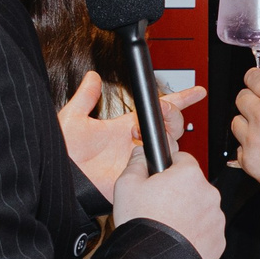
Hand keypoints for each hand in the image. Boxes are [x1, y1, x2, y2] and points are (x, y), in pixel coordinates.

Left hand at [57, 72, 204, 200]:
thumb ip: (85, 97)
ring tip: (138, 130)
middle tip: (161, 108)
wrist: (62, 181)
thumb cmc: (64, 156)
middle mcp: (136, 143)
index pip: (156, 112)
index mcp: (124, 128)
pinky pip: (163, 167)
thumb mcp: (72, 120)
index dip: (179, 100)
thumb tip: (92, 77)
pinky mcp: (142, 176)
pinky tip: (149, 151)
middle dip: (173, 113)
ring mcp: (141, 159)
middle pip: (171, 126)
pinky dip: (162, 157)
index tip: (197, 92)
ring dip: (162, 132)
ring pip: (171, 144)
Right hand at [110, 134, 225, 258]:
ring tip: (168, 226)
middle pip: (194, 185)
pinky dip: (196, 233)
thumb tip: (141, 153)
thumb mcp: (127, 185)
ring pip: (202, 208)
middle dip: (180, 192)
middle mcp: (209, 193)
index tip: (160, 179)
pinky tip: (178, 239)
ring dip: (189, 212)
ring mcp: (216, 218)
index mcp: (189, 174)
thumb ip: (136, 163)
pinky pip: (207, 230)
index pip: (183, 159)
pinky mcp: (218, 240)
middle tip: (159, 206)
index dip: (168, 168)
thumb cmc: (142, 223)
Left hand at [231, 67, 259, 199]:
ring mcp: (253, 139)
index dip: (254, 79)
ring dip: (248, 125)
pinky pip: (240, 148)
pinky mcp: (249, 160)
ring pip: (236, 123)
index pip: (253, 77)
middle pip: (241, 99)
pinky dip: (251, 148)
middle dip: (252, 102)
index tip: (253, 81)